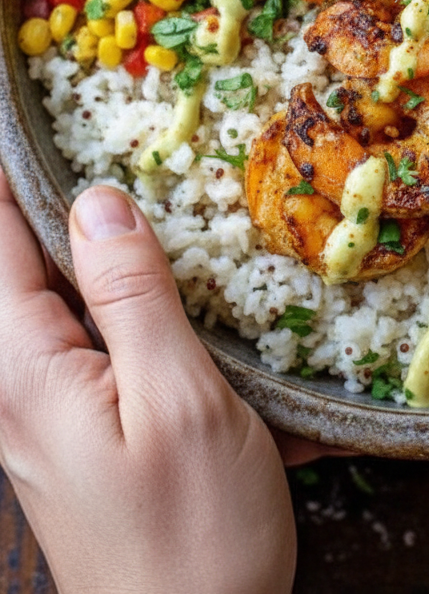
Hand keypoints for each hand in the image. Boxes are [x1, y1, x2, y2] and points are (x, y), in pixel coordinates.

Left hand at [0, 174, 296, 593]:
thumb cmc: (195, 536)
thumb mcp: (179, 399)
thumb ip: (132, 292)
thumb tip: (96, 198)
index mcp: (27, 369)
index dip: (9, 169)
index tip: (36, 107)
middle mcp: (19, 387)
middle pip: (24, 263)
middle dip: (69, 203)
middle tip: (127, 149)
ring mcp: (46, 413)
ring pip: (66, 301)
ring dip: (113, 258)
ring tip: (168, 219)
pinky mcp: (78, 433)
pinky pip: (96, 347)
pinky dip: (140, 315)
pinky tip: (193, 314)